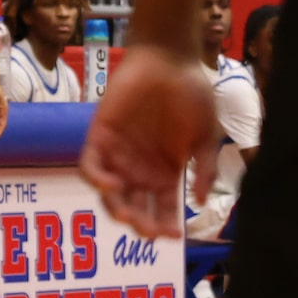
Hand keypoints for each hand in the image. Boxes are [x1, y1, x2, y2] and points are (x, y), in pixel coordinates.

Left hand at [77, 44, 212, 239]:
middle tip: (149, 232)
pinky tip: (111, 186)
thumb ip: (204, 169)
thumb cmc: (193, 95)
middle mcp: (140, 169)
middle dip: (140, 223)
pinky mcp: (99, 138)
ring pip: (111, 193)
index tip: (174, 237)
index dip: (166, 224)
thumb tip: (200, 202)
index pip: (162, 207)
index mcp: (166, 172)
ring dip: (117, 208)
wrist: (170, 61)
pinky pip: (90, 166)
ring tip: (129, 216)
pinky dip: (97, 179)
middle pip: (134, 206)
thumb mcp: (207, 137)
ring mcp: (118, 155)